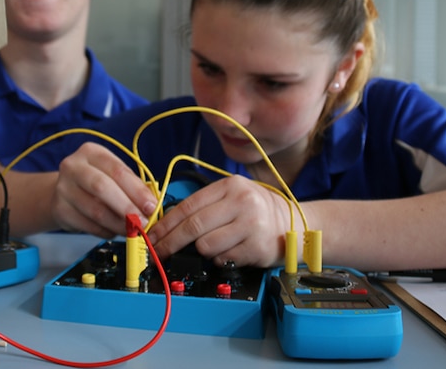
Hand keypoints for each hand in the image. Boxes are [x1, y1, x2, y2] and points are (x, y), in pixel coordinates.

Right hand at [52, 142, 158, 238]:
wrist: (62, 191)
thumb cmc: (95, 180)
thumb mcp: (111, 174)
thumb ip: (131, 185)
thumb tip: (151, 205)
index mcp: (91, 152)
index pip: (117, 170)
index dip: (137, 190)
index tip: (151, 206)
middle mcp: (73, 166)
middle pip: (102, 187)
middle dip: (127, 207)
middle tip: (143, 222)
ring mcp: (63, 188)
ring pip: (96, 210)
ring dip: (119, 224)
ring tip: (133, 231)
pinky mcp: (59, 210)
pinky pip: (88, 225)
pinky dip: (106, 231)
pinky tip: (115, 231)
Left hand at [147, 175, 291, 268]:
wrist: (293, 225)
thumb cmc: (256, 211)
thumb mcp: (233, 196)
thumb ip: (205, 206)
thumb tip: (167, 224)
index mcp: (231, 186)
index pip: (189, 205)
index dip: (166, 224)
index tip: (152, 236)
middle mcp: (242, 202)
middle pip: (193, 226)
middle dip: (170, 242)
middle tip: (158, 252)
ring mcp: (251, 225)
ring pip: (206, 246)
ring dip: (203, 251)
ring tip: (215, 245)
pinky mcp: (257, 248)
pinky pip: (223, 259)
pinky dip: (220, 259)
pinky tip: (231, 250)